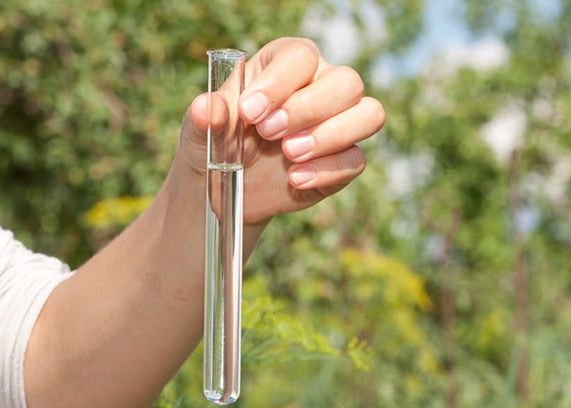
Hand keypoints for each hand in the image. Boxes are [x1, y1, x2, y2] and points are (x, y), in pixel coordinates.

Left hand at [177, 37, 384, 223]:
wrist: (228, 187)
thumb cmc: (219, 143)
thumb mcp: (201, 130)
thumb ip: (206, 117)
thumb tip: (208, 107)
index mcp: (286, 63)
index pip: (300, 57)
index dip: (279, 83)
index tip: (249, 113)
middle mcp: (321, 85)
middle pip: (346, 82)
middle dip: (308, 109)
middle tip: (269, 133)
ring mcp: (339, 122)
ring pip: (369, 114)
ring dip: (332, 135)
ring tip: (290, 153)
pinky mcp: (345, 159)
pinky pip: (356, 160)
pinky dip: (328, 170)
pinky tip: (295, 179)